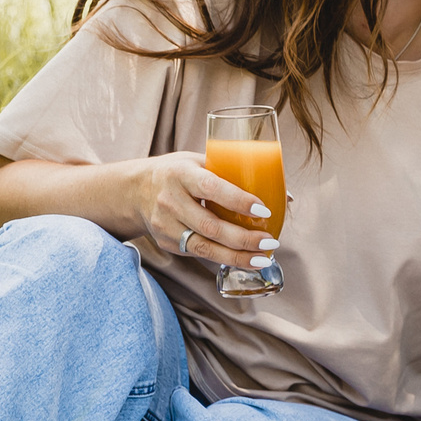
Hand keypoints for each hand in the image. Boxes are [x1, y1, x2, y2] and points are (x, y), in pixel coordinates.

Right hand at [137, 150, 277, 270]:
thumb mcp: (200, 161)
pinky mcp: (167, 243)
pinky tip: (243, 259)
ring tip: (262, 259)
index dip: (238, 200)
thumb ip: (235, 173)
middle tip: (270, 242)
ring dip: (237, 257)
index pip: (211, 188)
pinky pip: (198, 253)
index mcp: (181, 174)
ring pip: (204, 247)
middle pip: (210, 226)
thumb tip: (285, 195)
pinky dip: (223, 258)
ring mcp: (166, 225)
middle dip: (244, 238)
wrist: (134, 190)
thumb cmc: (179, 173)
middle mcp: (170, 201)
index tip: (264, 210)